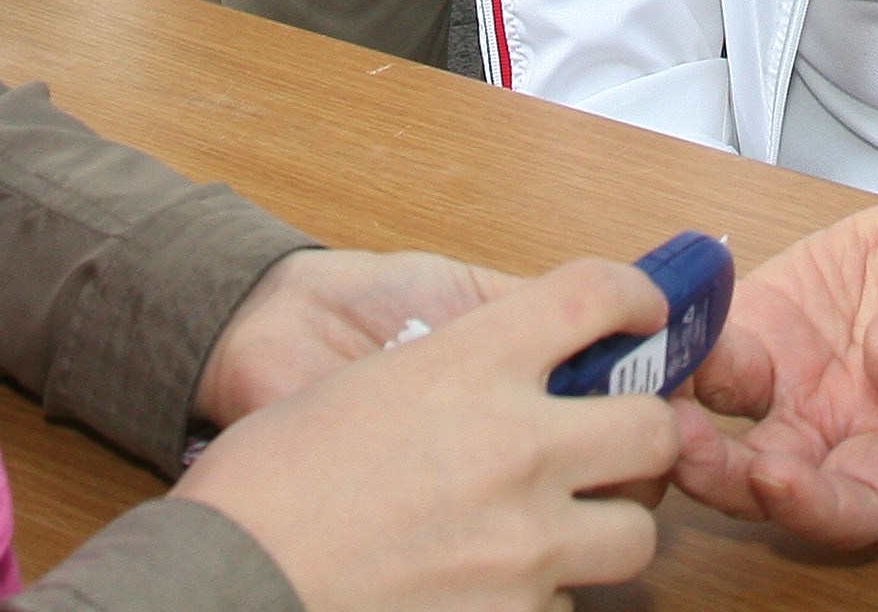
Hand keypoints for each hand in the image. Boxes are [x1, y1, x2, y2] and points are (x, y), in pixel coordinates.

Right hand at [178, 258, 686, 611]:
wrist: (226, 578)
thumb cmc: (269, 480)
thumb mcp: (369, 382)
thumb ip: (460, 369)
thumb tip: (525, 371)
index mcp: (469, 364)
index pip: (595, 296)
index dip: (633, 298)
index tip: (641, 316)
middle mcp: (514, 447)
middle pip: (651, 428)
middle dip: (642, 436)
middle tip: (611, 445)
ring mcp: (522, 544)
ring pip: (634, 535)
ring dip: (603, 528)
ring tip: (552, 529)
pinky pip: (568, 605)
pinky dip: (541, 596)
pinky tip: (488, 585)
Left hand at [681, 200, 877, 549]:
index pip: (855, 505)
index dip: (813, 508)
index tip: (776, 479)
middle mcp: (832, 432)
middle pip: (766, 484)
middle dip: (718, 476)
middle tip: (680, 444)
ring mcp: (785, 390)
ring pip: (722, 429)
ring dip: (680, 418)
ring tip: (656, 386)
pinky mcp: (750, 339)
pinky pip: (705, 356)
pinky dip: (677, 349)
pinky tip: (661, 329)